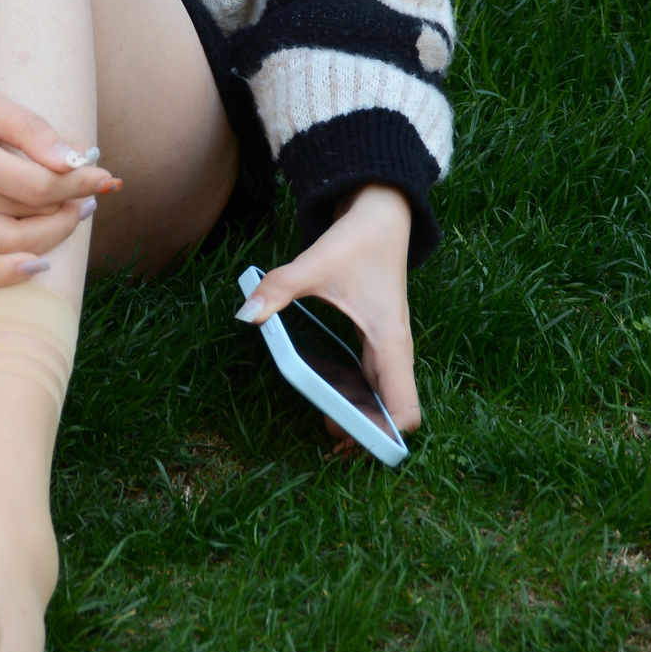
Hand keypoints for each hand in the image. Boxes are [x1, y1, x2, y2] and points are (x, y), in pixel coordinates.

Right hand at [0, 25, 117, 286]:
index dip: (77, 182)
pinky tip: (35, 264)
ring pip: (5, 245)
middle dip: (68, 204)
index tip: (100, 173)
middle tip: (91, 192)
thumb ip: (29, 128)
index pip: (35, 184)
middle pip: (24, 214)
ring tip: (72, 214)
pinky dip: (1, 276)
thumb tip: (77, 160)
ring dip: (50, 235)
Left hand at [238, 184, 418, 448]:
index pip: (405, 412)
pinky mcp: (376, 343)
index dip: (381, 435)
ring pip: (380, 401)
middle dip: (362, 433)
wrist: (380, 215)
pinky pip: (369, 383)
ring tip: (323, 424)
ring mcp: (386, 350)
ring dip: (356, 416)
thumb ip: (279, 288)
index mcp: (391, 344)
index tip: (347, 436)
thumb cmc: (358, 241)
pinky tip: (324, 394)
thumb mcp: (316, 263)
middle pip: (390, 415)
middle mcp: (394, 353)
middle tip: (325, 436)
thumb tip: (245, 313)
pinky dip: (352, 396)